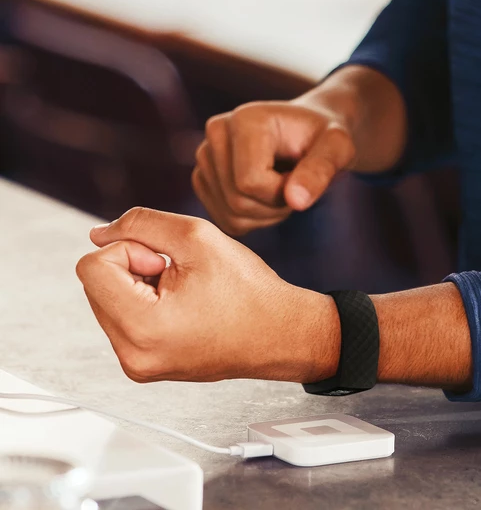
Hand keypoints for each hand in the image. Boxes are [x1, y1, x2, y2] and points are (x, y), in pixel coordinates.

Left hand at [76, 207, 339, 383]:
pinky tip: (183, 303)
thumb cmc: (249, 290)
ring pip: (108, 299)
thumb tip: (98, 233)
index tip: (167, 261)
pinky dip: (145, 301)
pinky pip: (123, 319)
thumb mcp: (197, 237)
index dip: (129, 249)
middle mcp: (133, 356)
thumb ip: (140, 224)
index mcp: (142, 327)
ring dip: (139, 282)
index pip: (91, 267)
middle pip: (96, 284)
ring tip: (185, 290)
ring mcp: (138, 365)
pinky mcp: (145, 365)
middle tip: (179, 273)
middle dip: (133, 266)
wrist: (280, 334)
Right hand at [192, 99, 355, 236]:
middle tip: (297, 185)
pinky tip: (268, 197)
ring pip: (230, 214)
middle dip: (275, 206)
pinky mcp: (203, 178)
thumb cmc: (325, 137)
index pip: (250, 182)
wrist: (311, 133)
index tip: (303, 175)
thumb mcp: (338, 148)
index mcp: (245, 119)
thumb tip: (295, 200)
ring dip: (266, 215)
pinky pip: (225, 220)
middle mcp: (216, 132)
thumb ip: (321, 170)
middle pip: (237, 201)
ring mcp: (205, 156)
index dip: (283, 192)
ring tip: (284, 187)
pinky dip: (252, 220)